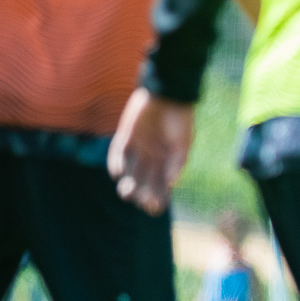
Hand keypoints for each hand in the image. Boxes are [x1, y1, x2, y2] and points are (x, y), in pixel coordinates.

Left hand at [108, 88, 194, 215]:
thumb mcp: (183, 142)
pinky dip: (116, 164)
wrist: (167, 92)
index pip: (161, 185)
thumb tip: (171, 183)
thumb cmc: (180, 118)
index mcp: (167, 160)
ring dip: (128, 184)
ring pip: (130, 172)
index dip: (159, 197)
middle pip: (145, 181)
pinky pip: (117, 153)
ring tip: (127, 192)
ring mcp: (138, 147)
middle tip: (142, 201)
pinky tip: (118, 174)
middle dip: (143, 194)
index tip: (155, 208)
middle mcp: (152, 156)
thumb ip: (177, 163)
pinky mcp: (126, 135)